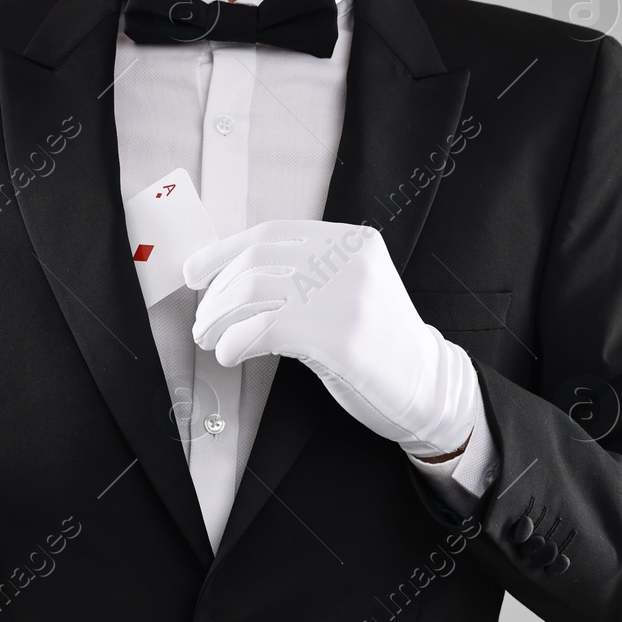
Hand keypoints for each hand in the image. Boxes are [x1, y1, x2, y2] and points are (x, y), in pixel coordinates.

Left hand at [183, 219, 478, 458]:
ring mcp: (346, 296)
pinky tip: (230, 355)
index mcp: (351, 241)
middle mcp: (348, 260)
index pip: (270, 234)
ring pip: (252, 292)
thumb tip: (225, 274)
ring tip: (210, 340)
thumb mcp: (346, 290)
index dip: (223, 252)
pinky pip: (262, 329)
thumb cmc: (375, 344)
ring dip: (218, 319)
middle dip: (216, 294)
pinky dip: (234, 342)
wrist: (428, 387)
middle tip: (202, 323)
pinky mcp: (339, 336)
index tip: (194, 273)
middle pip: (255, 262)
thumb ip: (302, 273)